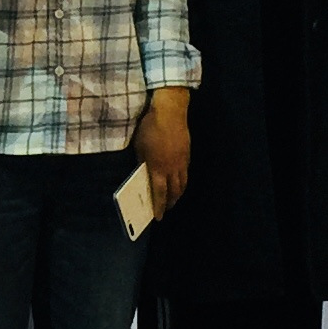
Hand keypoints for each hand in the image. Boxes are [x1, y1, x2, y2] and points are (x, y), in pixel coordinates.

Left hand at [134, 87, 191, 218]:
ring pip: (183, 183)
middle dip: (170, 202)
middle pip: (174, 191)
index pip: (159, 193)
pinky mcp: (187, 153)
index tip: (158, 217)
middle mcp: (172, 168)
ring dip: (178, 193)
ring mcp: (182, 161)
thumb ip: (142, 162)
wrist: (170, 111)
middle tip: (166, 209)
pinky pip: (186, 173)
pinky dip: (182, 181)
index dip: (159, 206)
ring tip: (174, 198)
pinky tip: (179, 181)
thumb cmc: (149, 128)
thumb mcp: (139, 147)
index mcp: (158, 168)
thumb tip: (142, 173)